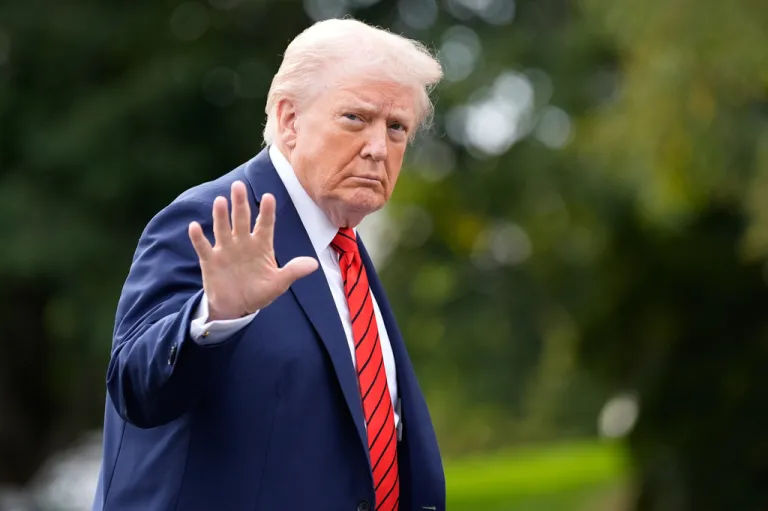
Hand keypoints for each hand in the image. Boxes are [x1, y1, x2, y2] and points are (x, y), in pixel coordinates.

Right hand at [188, 181, 317, 319]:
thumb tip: (314, 264)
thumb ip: (293, 271)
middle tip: (238, 185)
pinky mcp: (210, 261)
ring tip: (220, 201)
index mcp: (261, 245)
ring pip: (223, 229)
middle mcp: (243, 243)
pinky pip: (204, 247)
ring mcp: (226, 250)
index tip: (269, 196)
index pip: (265, 225)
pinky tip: (194, 227)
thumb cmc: (259, 292)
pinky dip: (198, 238)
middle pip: (241, 220)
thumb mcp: (278, 283)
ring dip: (220, 216)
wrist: (236, 308)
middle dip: (240, 204)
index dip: (266, 212)